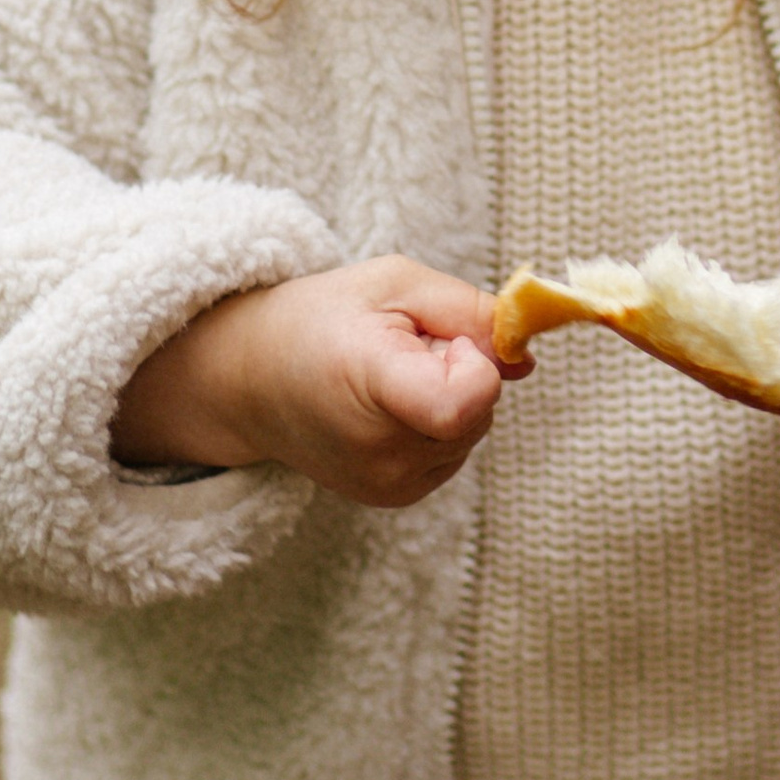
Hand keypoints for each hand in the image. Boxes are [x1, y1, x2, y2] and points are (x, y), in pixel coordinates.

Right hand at [112, 257, 530, 507]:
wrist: (254, 378)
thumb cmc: (326, 318)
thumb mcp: (397, 282)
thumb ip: (471, 312)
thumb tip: (524, 358)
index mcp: (370, 382)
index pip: (462, 404)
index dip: (474, 364)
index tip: (441, 339)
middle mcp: (379, 449)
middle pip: (480, 411)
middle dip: (464, 369)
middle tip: (406, 347)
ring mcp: (387, 482)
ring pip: (474, 431)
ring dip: (454, 396)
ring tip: (391, 376)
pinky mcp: (395, 496)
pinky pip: (455, 450)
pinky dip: (441, 421)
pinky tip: (391, 403)